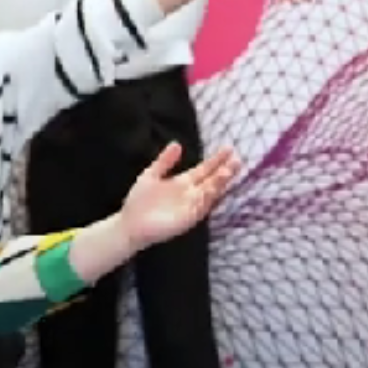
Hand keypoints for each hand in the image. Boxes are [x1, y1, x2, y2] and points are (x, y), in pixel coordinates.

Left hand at [117, 143, 242, 250]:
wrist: (130, 223)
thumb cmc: (140, 201)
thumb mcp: (151, 175)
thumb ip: (165, 161)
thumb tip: (177, 143)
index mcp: (183, 182)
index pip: (204, 169)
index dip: (216, 160)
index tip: (229, 148)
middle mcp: (191, 194)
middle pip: (212, 181)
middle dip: (224, 171)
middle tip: (237, 160)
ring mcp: (190, 207)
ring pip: (209, 194)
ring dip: (218, 184)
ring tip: (227, 172)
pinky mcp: (186, 220)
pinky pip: (199, 209)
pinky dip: (206, 200)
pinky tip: (212, 190)